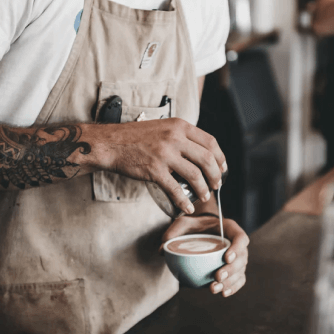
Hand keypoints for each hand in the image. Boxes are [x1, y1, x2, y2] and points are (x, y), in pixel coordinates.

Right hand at [93, 118, 226, 214]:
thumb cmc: (136, 137)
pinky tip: (187, 207)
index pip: (210, 141)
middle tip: (216, 185)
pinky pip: (175, 189)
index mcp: (180, 126)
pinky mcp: (154, 170)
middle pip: (206, 159)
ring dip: (203, 189)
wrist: (111, 143)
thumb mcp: (163, 127)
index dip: (220, 157)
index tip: (222, 168)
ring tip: (204, 196)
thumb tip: (200, 153)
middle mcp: (175, 138)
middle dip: (216, 175)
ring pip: (195, 175)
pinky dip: (184, 201)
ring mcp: (165, 154)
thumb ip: (181, 136)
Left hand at [161, 215, 248, 296]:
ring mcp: (237, 257)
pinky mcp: (234, 269)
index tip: (226, 257)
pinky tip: (223, 293)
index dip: (237, 248)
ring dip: (230, 282)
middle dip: (232, 270)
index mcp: (229, 228)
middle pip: (242, 257)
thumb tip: (163, 250)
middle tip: (217, 277)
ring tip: (214, 288)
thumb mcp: (183, 223)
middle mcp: (236, 243)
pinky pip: (239, 279)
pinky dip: (233, 287)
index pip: (241, 237)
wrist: (201, 230)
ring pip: (240, 271)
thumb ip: (173, 232)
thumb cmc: (194, 225)